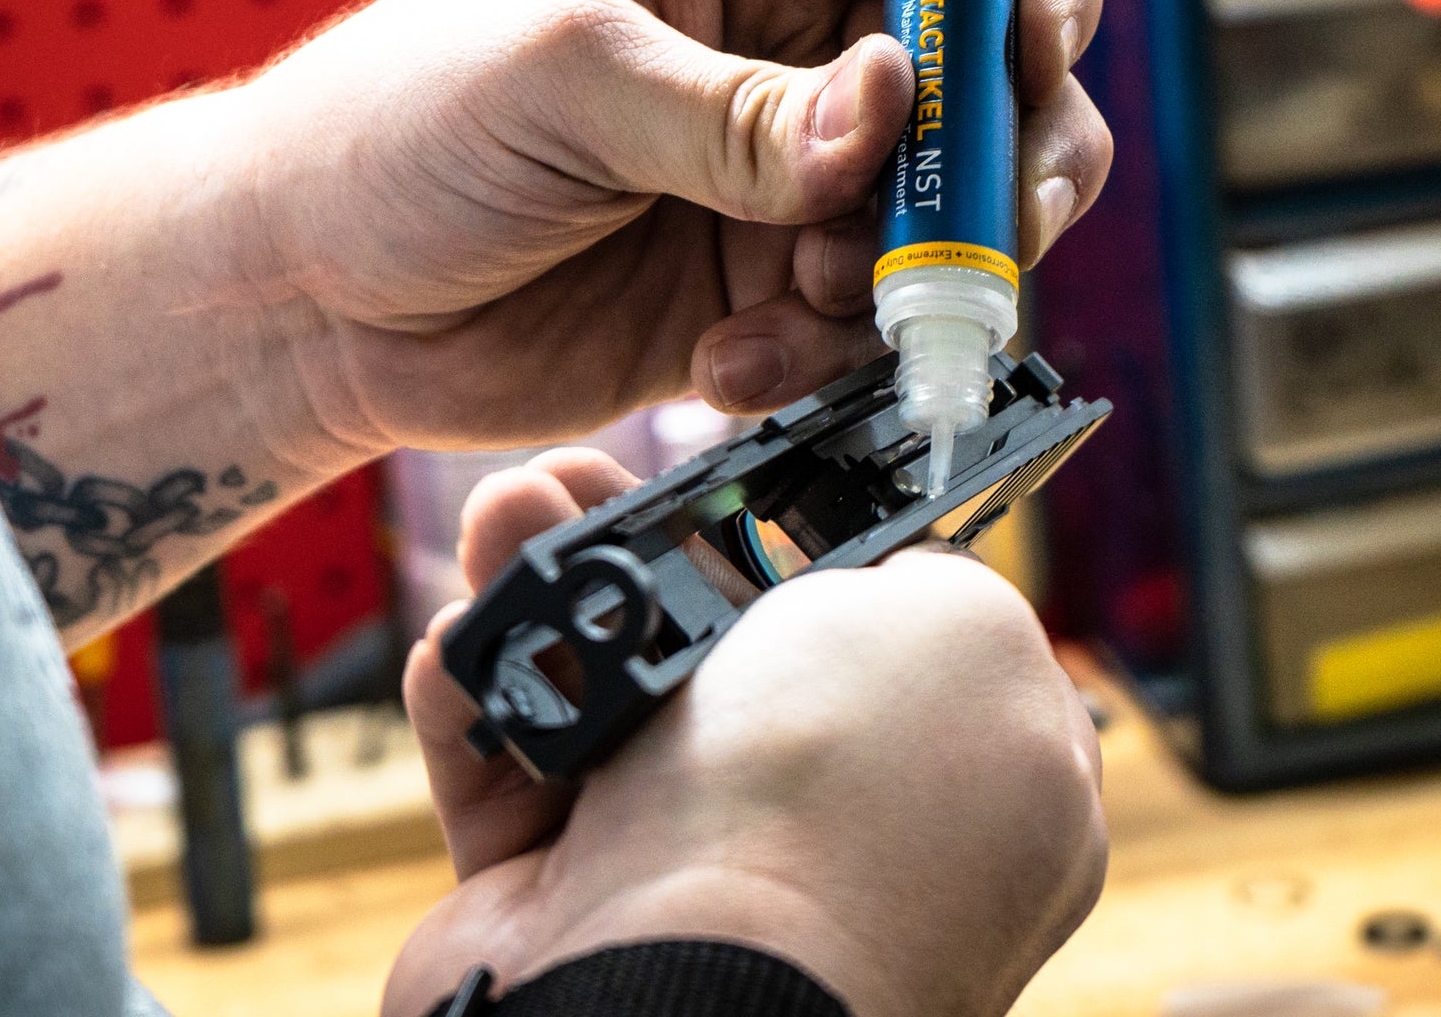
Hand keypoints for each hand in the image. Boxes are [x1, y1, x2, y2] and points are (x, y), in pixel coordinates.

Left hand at [232, 0, 1108, 457]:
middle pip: (982, 70)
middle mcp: (785, 36)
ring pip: (945, 213)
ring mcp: (784, 169)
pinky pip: (865, 323)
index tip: (1024, 60)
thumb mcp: (560, 79)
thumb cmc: (395, 129)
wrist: (308, 303)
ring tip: (795, 309)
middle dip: (1005, 155)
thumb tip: (891, 107)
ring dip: (904, 275)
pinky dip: (828, 358)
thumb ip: (735, 106)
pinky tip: (725, 371)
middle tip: (984, 234)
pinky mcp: (765, 288)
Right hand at [385, 450, 1108, 1016]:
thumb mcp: (963, 630)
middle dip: (645, 544)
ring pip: (608, 687)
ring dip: (543, 589)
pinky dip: (478, 697)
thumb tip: (877, 557)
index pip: (907, 629)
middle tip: (579, 477)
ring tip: (506, 513)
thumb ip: (937, 569)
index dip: (827, 537)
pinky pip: (514, 768)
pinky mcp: (568, 902)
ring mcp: (706, 868)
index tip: (751, 474)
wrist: (673, 989)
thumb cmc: (836, 807)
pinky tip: (463, 641)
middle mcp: (844, 824)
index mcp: (978, 777)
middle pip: (732, 639)